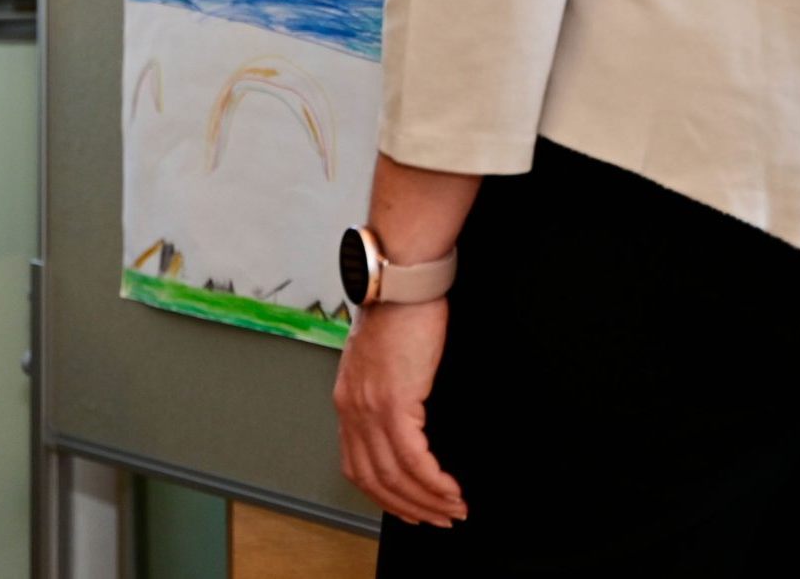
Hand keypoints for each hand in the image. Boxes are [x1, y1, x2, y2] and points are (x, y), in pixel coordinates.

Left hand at [333, 300, 465, 528]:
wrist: (400, 280)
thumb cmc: (398, 311)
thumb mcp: (381, 359)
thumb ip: (385, 390)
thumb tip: (406, 418)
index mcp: (347, 399)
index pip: (356, 464)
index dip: (383, 495)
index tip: (408, 508)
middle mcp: (351, 408)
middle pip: (374, 479)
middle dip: (408, 507)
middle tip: (437, 519)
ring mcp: (369, 407)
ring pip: (395, 475)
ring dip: (426, 500)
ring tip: (452, 509)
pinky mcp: (394, 402)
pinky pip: (413, 459)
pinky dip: (433, 481)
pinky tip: (451, 489)